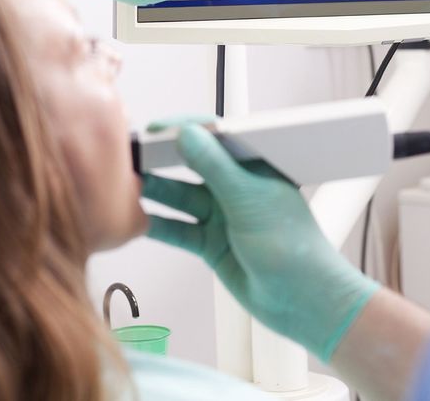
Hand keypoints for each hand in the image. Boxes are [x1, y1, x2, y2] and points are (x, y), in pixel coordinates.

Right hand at [142, 124, 378, 361]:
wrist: (303, 301)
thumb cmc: (293, 247)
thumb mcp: (249, 199)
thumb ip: (214, 167)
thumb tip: (186, 133)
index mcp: (254, 165)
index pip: (215, 136)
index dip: (185, 128)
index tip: (155, 128)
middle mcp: (237, 186)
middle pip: (192, 165)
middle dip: (163, 159)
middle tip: (131, 154)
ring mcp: (222, 215)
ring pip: (180, 197)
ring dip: (156, 191)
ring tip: (126, 184)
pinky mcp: (211, 243)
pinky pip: (178, 229)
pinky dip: (158, 224)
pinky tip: (136, 218)